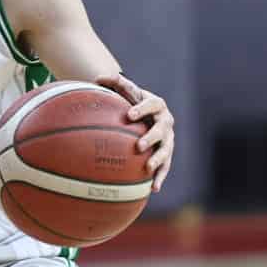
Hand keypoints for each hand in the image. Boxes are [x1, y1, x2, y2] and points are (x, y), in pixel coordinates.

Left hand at [97, 72, 174, 192]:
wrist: (148, 114)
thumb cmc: (133, 102)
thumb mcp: (126, 92)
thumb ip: (114, 83)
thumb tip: (97, 78)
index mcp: (156, 105)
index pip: (152, 104)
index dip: (142, 109)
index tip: (130, 115)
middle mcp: (165, 121)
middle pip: (161, 129)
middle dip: (151, 137)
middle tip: (139, 146)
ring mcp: (168, 139)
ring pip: (166, 150)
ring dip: (158, 159)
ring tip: (147, 169)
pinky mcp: (167, 154)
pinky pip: (165, 167)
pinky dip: (160, 177)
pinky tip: (153, 189)